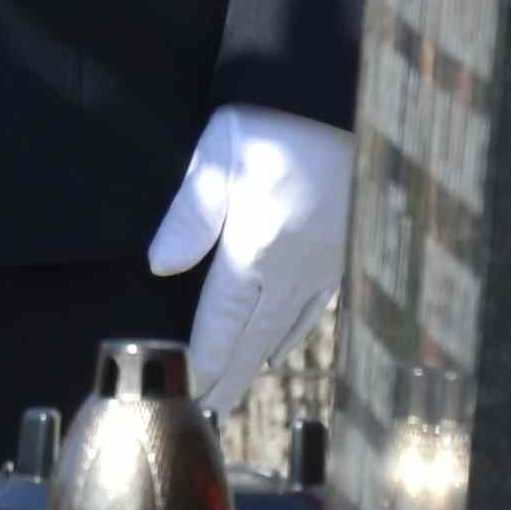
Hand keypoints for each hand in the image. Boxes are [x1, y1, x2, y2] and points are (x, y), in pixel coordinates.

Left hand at [147, 106, 352, 418]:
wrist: (344, 99)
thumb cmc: (272, 122)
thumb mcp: (216, 157)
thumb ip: (187, 216)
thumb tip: (161, 267)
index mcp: (257, 247)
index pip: (223, 319)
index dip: (207, 357)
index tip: (193, 391)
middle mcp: (296, 266)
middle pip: (257, 336)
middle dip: (232, 375)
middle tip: (212, 410)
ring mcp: (328, 263)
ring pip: (289, 326)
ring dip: (262, 358)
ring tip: (240, 384)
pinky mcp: (349, 252)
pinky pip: (317, 305)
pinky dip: (296, 331)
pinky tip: (286, 342)